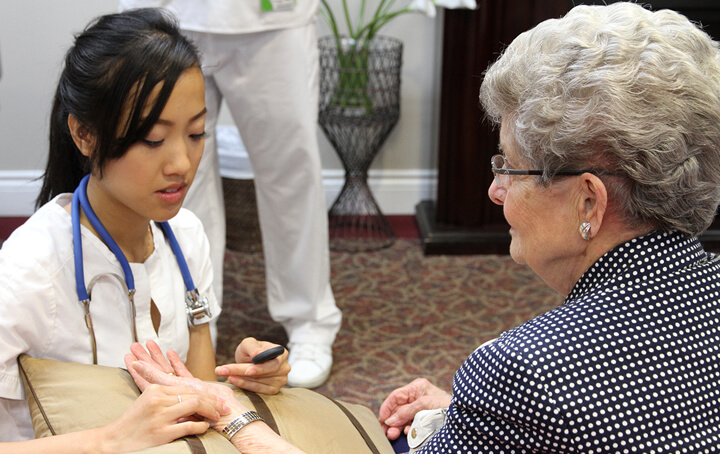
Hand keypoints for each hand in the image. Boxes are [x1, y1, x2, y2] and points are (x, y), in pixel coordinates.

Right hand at [99, 382, 227, 452]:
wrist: (114, 441)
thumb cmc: (133, 423)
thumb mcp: (147, 402)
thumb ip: (167, 397)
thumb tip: (194, 398)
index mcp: (155, 389)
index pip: (187, 387)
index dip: (205, 393)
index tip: (218, 398)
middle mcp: (158, 400)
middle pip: (194, 395)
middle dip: (213, 401)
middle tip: (224, 408)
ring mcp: (160, 416)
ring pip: (195, 406)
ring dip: (211, 412)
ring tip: (217, 417)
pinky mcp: (162, 433)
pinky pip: (189, 426)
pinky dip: (201, 426)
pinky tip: (205, 427)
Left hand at [125, 341, 248, 431]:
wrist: (231, 416)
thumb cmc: (213, 416)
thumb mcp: (189, 408)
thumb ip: (174, 399)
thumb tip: (155, 395)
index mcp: (173, 396)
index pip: (154, 380)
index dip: (143, 370)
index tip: (131, 360)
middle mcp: (177, 390)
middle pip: (157, 371)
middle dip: (146, 358)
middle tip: (134, 346)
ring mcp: (185, 387)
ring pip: (168, 369)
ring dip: (157, 357)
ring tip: (148, 344)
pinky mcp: (196, 385)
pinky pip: (183, 371)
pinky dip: (176, 362)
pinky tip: (169, 353)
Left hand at [215, 337, 289, 394]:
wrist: (249, 361)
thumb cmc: (250, 350)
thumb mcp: (248, 344)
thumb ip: (253, 347)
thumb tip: (258, 355)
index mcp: (282, 353)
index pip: (272, 362)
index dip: (260, 367)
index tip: (246, 370)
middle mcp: (284, 367)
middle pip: (264, 373)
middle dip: (243, 372)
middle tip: (224, 371)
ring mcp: (281, 380)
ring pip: (260, 382)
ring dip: (241, 379)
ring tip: (224, 373)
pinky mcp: (274, 390)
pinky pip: (259, 390)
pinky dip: (245, 385)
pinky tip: (233, 380)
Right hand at [378, 378, 451, 439]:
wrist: (462, 416)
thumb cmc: (447, 405)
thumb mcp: (424, 404)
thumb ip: (406, 411)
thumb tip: (390, 420)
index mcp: (417, 388)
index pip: (395, 396)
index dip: (387, 408)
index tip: (382, 419)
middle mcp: (417, 397)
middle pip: (397, 409)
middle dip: (391, 420)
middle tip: (386, 431)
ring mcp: (420, 409)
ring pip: (402, 418)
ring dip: (397, 427)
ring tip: (393, 435)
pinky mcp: (423, 419)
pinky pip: (410, 424)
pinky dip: (406, 430)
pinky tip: (406, 433)